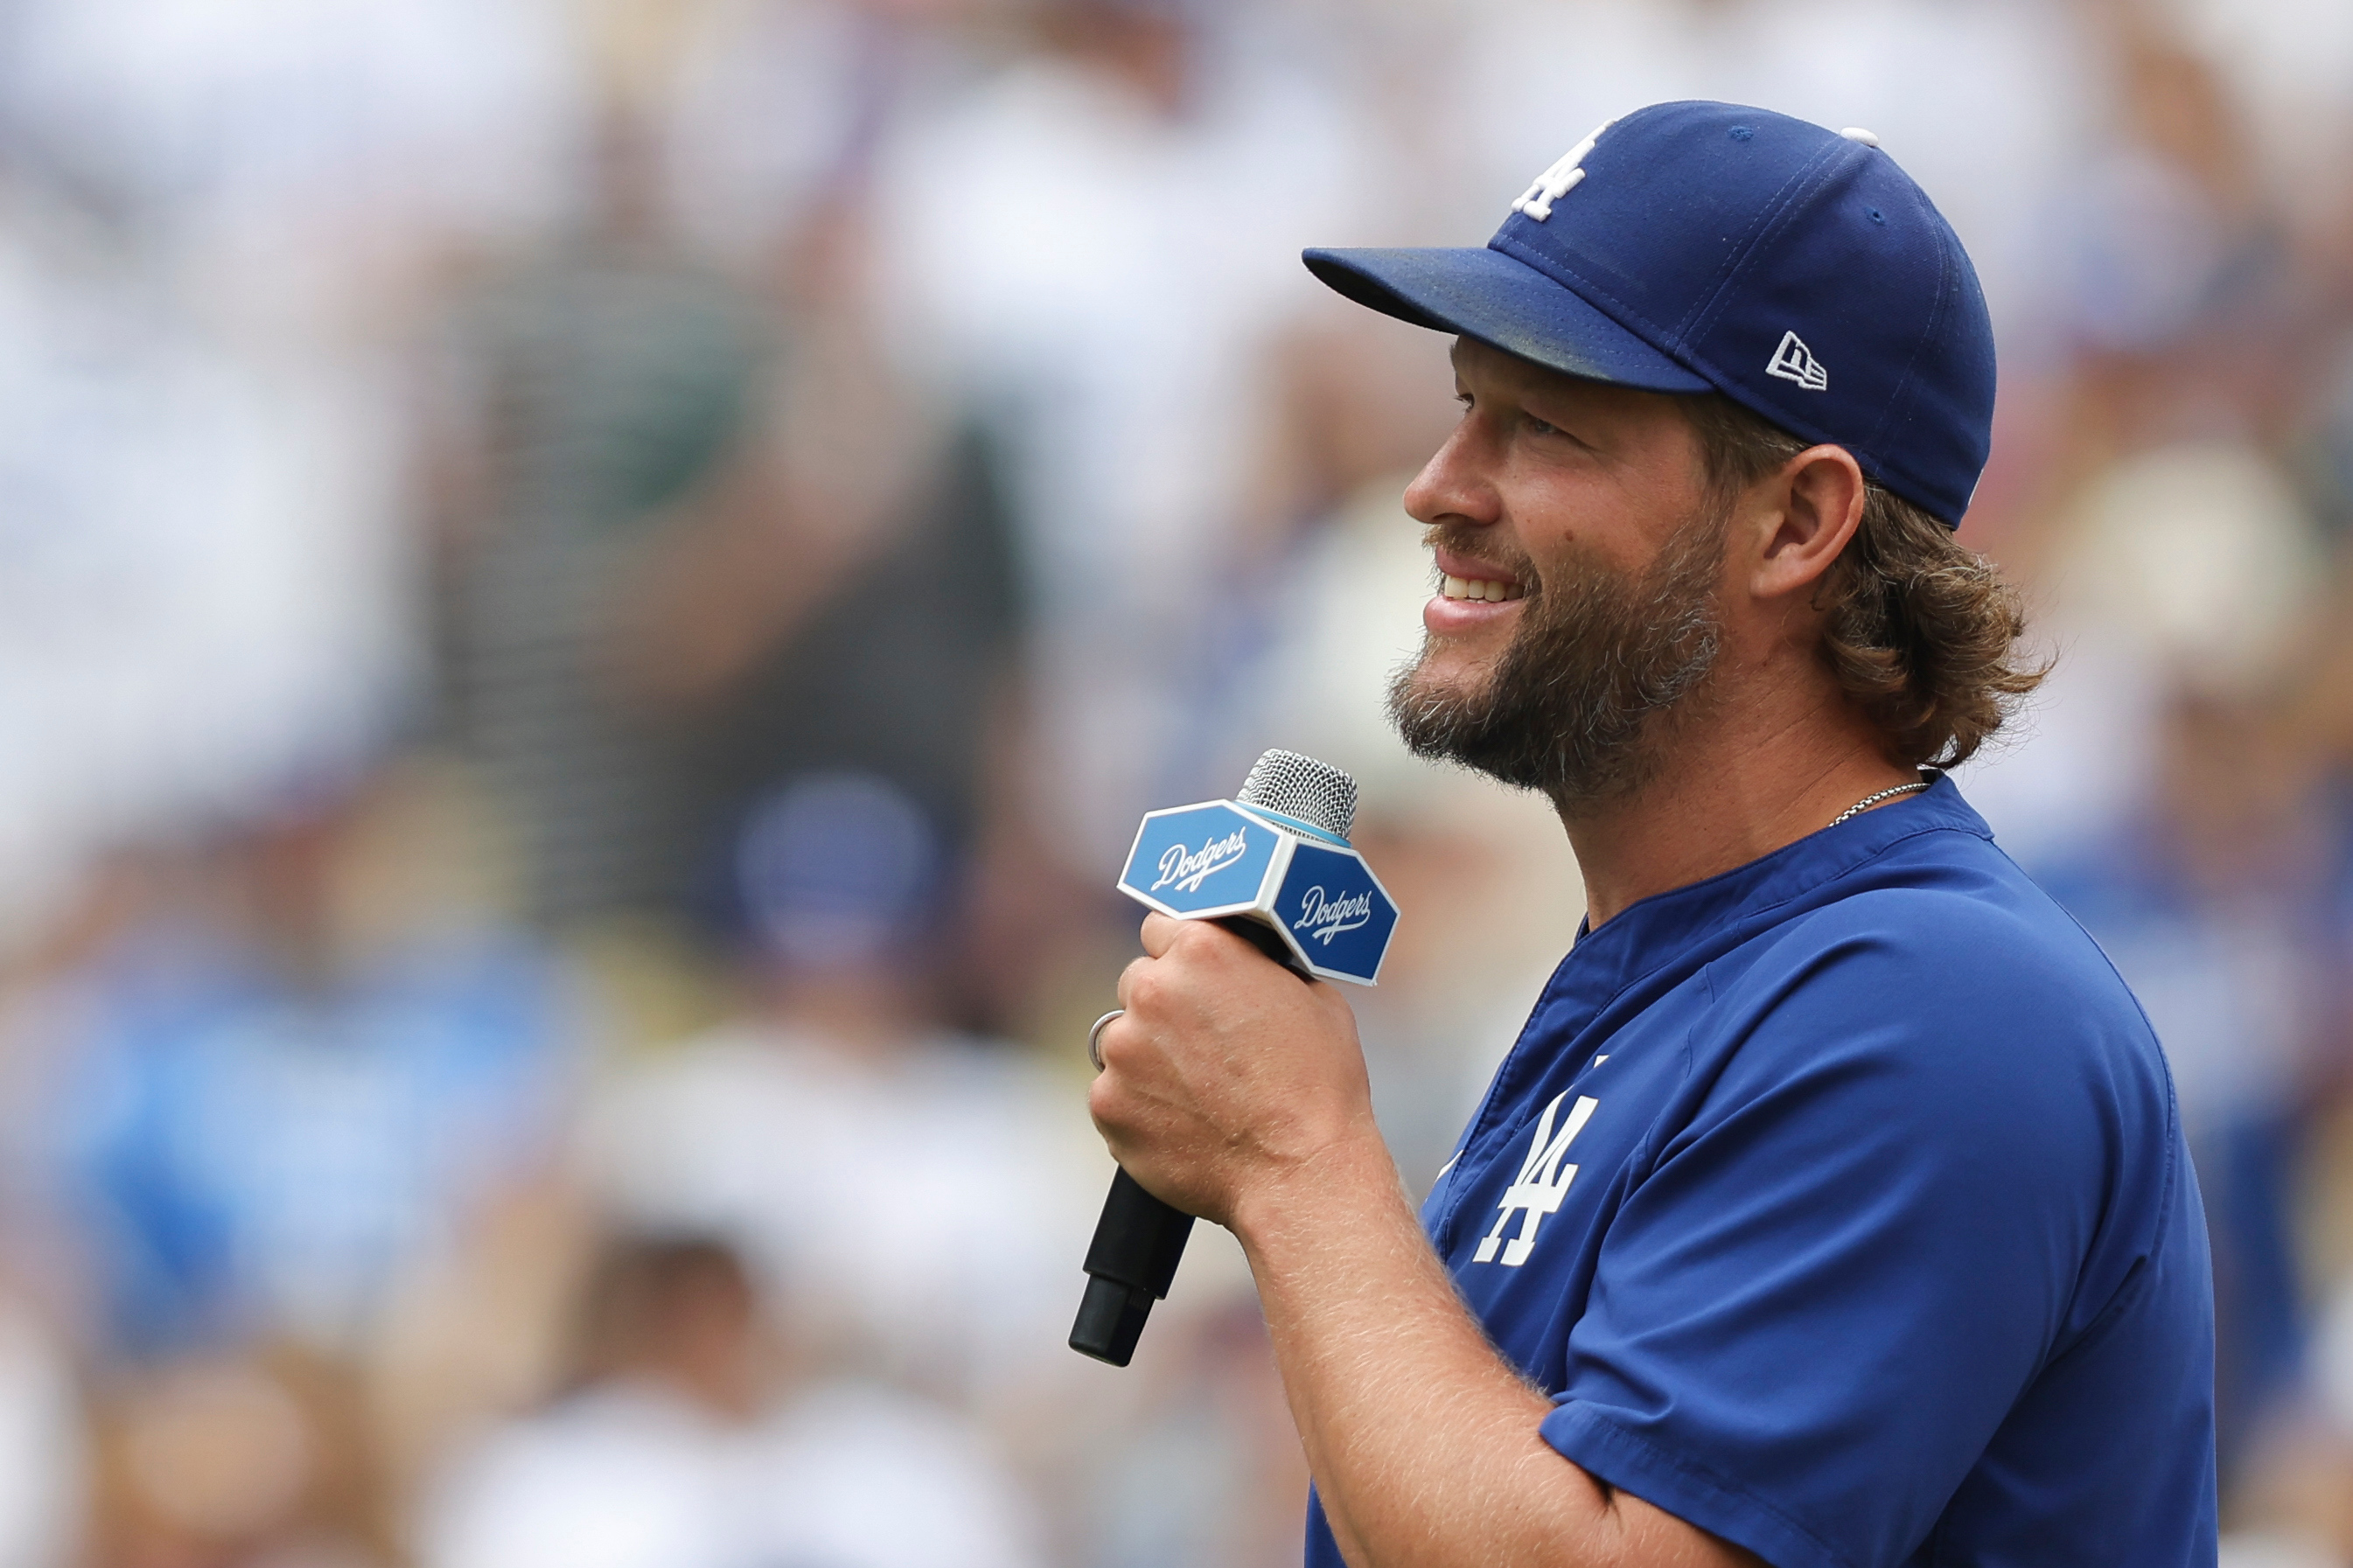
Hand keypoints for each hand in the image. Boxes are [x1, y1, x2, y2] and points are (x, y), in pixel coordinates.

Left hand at [1089, 912, 1381, 1230]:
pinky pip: (1114, 1093)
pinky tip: (1183, 1123)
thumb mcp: (1315, 999)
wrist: (1300, 1174)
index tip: (1194, 979)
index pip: (1162, 929)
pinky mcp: (1107, 1103)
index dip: (1182, 956)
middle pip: (1139, 983)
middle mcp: (1152, 990)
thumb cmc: (1320, 1088)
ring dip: (1149, 1058)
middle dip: (1165, 1007)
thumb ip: (1262, 969)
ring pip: (1123, 1040)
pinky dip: (1139, 1106)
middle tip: (1203, 1045)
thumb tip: (1247, 965)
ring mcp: (1123, 1049)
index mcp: (1202, 951)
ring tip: (1198, 1093)